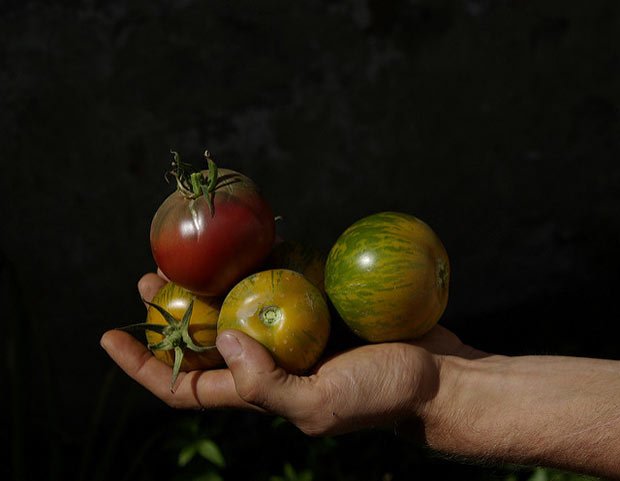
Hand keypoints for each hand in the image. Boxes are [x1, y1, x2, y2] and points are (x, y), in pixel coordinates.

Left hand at [100, 273, 485, 436]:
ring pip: (236, 306)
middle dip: (170, 315)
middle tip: (146, 280)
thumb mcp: (320, 405)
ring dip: (207, 285)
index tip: (109, 336)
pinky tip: (249, 244)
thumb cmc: (381, 396)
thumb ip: (267, 383)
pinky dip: (259, 266)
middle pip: (204, 340)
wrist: (437, 376)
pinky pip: (278, 285)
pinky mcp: (319, 309)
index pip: (186, 388)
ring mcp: (293, 333)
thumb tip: (221, 339)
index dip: (143, 367)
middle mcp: (269, 362)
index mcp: (261, 392)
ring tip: (183, 257)